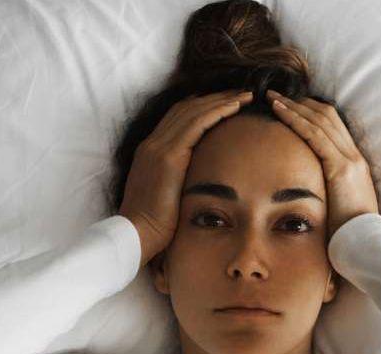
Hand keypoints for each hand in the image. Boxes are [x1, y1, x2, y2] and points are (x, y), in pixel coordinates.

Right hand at [119, 89, 254, 267]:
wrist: (136, 234)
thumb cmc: (152, 225)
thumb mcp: (165, 196)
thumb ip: (177, 181)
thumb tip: (197, 182)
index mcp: (150, 152)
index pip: (177, 118)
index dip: (201, 106)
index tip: (224, 103)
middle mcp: (153, 144)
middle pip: (186, 108)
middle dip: (214, 98)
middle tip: (239, 92)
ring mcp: (159, 147)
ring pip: (193, 111)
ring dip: (221, 101)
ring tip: (244, 96)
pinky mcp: (169, 156)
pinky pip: (197, 124)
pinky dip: (217, 112)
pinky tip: (235, 107)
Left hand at [265, 89, 379, 242]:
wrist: (366, 244)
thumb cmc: (350, 233)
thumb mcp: (338, 207)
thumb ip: (328, 194)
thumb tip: (309, 195)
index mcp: (355, 164)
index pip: (334, 127)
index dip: (312, 112)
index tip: (292, 106)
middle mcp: (354, 156)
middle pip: (327, 116)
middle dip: (301, 102)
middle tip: (277, 95)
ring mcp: (350, 160)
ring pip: (320, 120)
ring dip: (294, 106)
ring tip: (272, 98)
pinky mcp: (341, 168)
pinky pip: (315, 135)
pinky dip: (295, 119)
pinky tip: (279, 112)